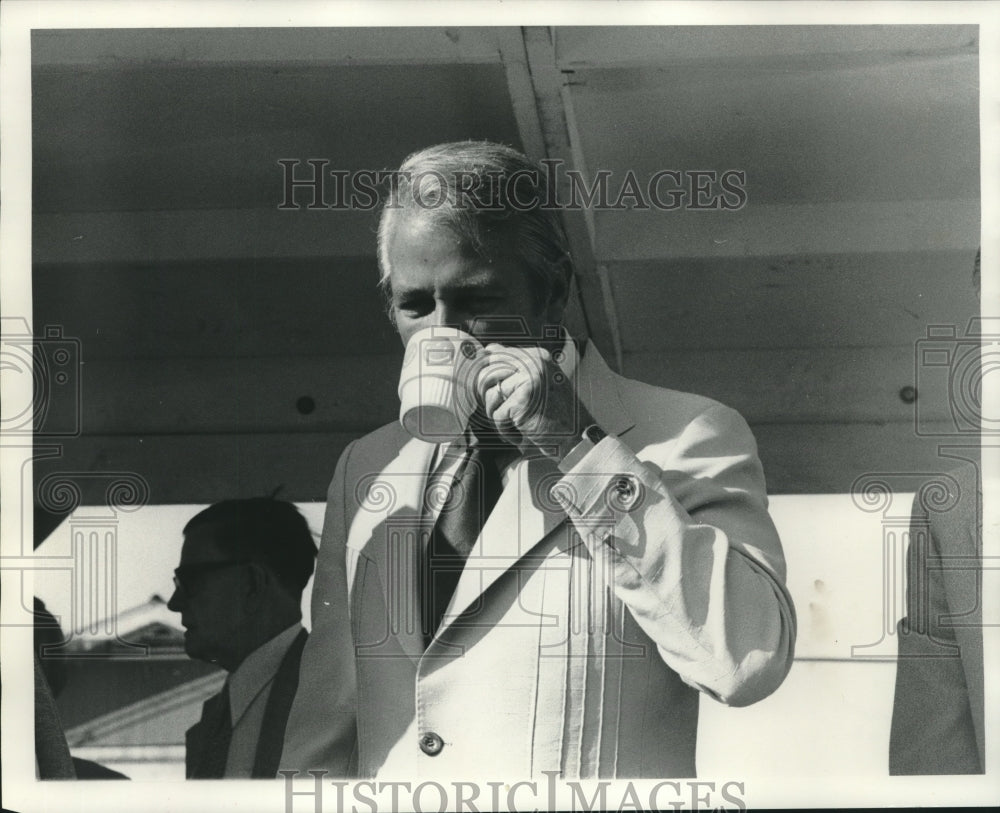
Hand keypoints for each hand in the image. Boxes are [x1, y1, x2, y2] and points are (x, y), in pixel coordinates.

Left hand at [473, 343, 593, 459]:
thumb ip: (515, 366)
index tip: (503, 395)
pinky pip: (497, 415)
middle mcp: (534, 363)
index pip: (496, 355)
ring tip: (520, 422)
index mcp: (537, 356)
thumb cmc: (556, 414)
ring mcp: (530, 380)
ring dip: (500, 415)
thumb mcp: (538, 382)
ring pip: (490, 395)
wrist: (576, 438)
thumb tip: (488, 351)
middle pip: (488, 374)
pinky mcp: (523, 400)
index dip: (491, 378)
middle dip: (493, 397)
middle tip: (511, 411)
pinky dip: (506, 430)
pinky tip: (523, 432)